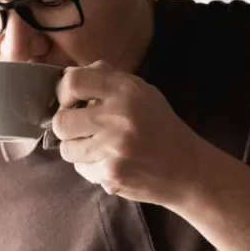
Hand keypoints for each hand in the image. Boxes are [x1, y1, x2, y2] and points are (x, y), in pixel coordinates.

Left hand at [52, 60, 208, 205]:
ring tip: (98, 147)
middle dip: (67, 127)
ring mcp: (114, 148)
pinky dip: (91, 167)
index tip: (71, 101)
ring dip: (77, 149)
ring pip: (67, 149)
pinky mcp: (111, 175)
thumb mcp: (141, 91)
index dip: (63, 93)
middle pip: (61, 122)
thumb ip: (105, 78)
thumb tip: (67, 75)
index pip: (74, 82)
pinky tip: (111, 163)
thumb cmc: (160, 126)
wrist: (188, 169)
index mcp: (125, 90)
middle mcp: (118, 117)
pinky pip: (82, 169)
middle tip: (81, 129)